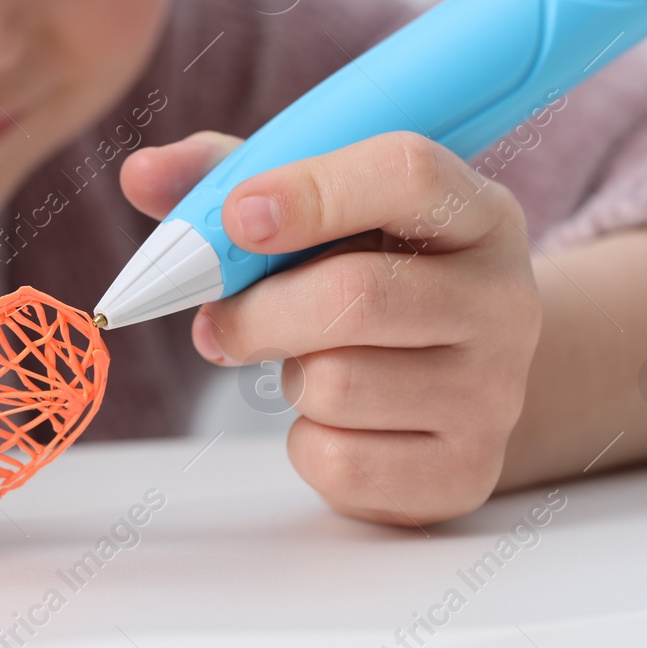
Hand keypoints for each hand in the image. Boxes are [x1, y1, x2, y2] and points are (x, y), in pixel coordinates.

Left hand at [121, 130, 541, 524]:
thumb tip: (140, 173)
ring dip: (286, 376)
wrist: (453, 382)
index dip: (310, 191)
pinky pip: (338, 462)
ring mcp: (494, 394)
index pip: (407, 173)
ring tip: (307, 362)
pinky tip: (334, 420)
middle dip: (258, 311)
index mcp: (476, 212)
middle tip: (217, 319)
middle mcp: (506, 300)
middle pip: (358, 296)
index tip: (237, 216)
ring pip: (337, 384)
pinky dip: (306, 442)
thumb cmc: (370, 275)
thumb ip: (228, 179)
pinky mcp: (463, 473)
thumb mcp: (318, 214)